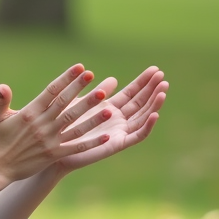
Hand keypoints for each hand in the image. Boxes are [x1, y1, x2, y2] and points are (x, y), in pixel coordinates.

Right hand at [0, 64, 116, 184]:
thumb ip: (1, 100)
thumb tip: (2, 86)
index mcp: (30, 113)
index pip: (51, 91)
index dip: (66, 79)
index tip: (80, 68)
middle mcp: (41, 125)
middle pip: (64, 104)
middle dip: (80, 90)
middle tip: (94, 77)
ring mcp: (49, 140)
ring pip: (74, 125)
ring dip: (91, 116)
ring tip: (108, 106)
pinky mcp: (54, 155)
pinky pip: (76, 147)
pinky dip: (91, 143)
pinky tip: (106, 137)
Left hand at [52, 66, 166, 173]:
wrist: (54, 149)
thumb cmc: (64, 125)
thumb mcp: (82, 104)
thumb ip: (99, 93)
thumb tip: (114, 79)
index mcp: (110, 108)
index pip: (132, 93)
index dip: (143, 81)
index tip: (155, 69)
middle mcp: (118, 120)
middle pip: (140, 103)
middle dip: (152, 89)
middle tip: (163, 76)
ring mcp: (119, 132)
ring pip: (143, 117)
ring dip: (154, 105)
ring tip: (163, 91)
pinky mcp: (118, 144)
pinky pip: (137, 136)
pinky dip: (147, 126)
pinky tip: (155, 114)